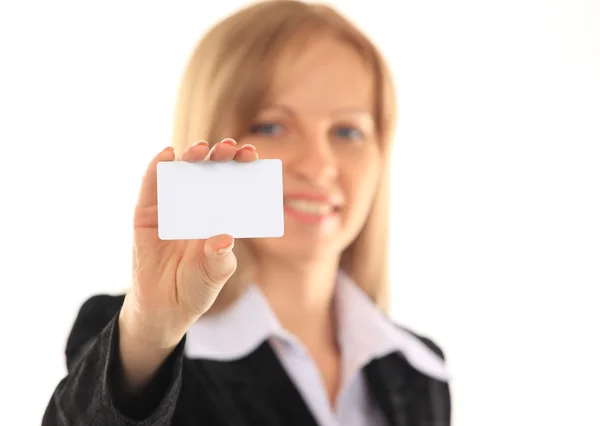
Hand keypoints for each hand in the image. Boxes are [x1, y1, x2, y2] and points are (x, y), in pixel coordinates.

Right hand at [121, 138, 258, 348]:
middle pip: (207, 174)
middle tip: (230, 147)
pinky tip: (166, 155)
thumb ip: (219, 258)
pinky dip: (156, 169)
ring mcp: (170, 209)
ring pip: (180, 175)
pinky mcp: (146, 216)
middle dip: (219, 158)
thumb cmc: (196, 287)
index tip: (252, 155)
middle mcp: (195, 207)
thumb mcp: (214, 275)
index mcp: (218, 216)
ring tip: (202, 149)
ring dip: (190, 158)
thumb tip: (223, 239)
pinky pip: (150, 188)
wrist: (165, 308)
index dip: (240, 168)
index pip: (231, 185)